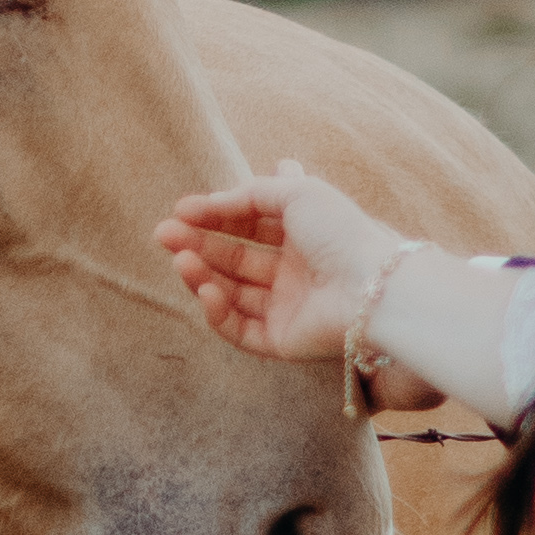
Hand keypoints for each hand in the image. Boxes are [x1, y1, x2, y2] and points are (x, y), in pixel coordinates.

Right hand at [158, 160, 405, 366]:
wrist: (371, 286)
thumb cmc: (341, 232)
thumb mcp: (297, 193)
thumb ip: (251, 193)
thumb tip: (213, 198)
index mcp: (303, 232)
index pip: (249, 222)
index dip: (215, 214)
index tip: (181, 208)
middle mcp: (295, 270)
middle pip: (236, 257)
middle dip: (198, 243)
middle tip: (163, 234)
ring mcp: (288, 307)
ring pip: (233, 292)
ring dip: (202, 275)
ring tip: (180, 259)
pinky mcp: (282, 341)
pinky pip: (240, 328)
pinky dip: (218, 311)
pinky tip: (205, 290)